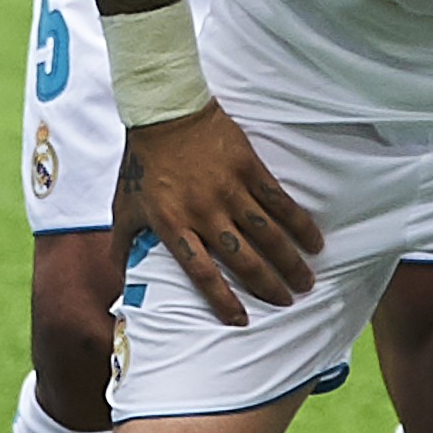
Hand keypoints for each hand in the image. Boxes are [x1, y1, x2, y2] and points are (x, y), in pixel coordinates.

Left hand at [111, 102, 318, 324]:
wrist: (164, 111)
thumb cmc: (142, 161)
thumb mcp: (123, 207)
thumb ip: (122, 245)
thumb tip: (117, 278)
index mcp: (173, 225)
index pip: (201, 273)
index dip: (223, 300)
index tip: (241, 320)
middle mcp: (204, 213)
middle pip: (243, 259)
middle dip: (268, 286)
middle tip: (287, 302)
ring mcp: (229, 190)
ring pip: (267, 235)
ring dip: (289, 261)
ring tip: (307, 281)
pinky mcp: (248, 168)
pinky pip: (278, 202)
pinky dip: (298, 223)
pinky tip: (315, 242)